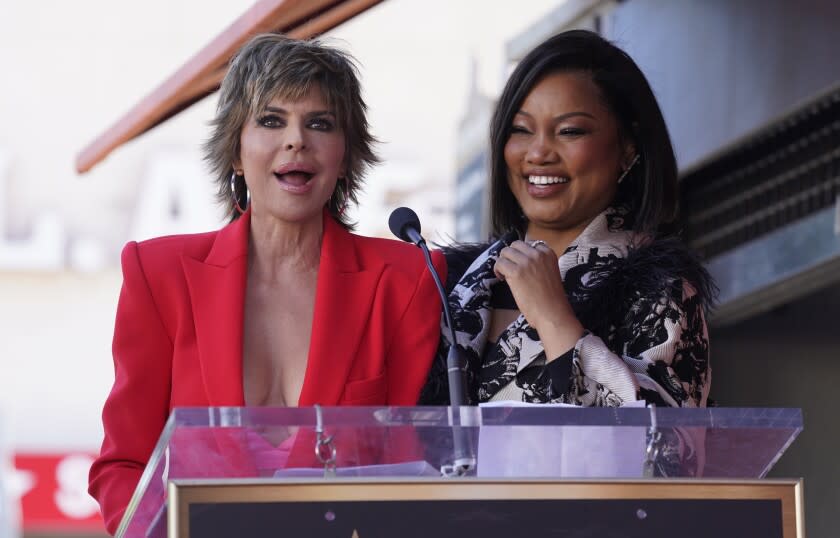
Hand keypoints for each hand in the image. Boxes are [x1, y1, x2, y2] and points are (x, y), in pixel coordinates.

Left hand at [493, 240, 583, 358]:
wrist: (552, 313)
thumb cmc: (552, 299)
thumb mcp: (549, 273)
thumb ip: (539, 264)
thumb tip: (520, 261)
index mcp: (548, 253)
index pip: (529, 243)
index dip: (522, 254)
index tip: (521, 265)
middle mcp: (538, 254)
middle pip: (515, 245)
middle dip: (511, 256)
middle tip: (510, 269)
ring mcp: (526, 262)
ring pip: (505, 252)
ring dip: (503, 262)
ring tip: (505, 274)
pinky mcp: (516, 272)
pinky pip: (500, 263)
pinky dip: (498, 270)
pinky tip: (502, 278)